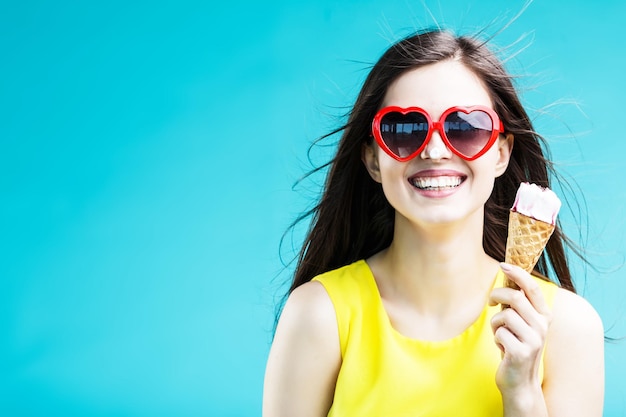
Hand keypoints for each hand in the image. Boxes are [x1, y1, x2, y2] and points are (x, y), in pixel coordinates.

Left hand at [489, 263, 552, 395]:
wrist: (520, 381)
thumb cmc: (515, 346)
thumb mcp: (520, 323)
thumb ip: (517, 305)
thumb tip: (507, 278)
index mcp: (544, 316)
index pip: (533, 288)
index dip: (518, 274)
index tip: (503, 265)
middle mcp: (542, 326)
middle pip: (515, 297)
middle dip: (496, 296)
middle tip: (490, 303)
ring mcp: (534, 339)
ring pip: (503, 315)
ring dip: (495, 324)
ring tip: (501, 335)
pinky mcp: (521, 351)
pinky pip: (498, 332)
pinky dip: (495, 338)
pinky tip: (503, 348)